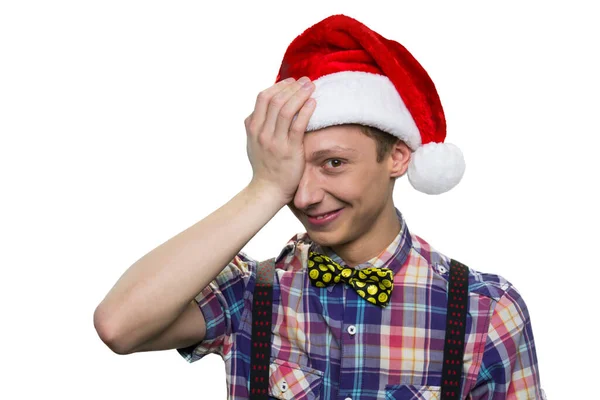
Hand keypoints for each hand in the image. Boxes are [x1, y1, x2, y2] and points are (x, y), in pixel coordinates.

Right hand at [245, 76, 315, 204]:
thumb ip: (256, 125)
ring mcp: (275, 141)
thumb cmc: (264, 166)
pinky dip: (306, 111)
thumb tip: (260, 109)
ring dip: (300, 94)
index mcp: (253, 128)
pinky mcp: (289, 150)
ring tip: (311, 87)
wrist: (267, 190)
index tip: (291, 82)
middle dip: (292, 86)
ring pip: (286, 109)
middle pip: (275, 100)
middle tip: (305, 81)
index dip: (279, 86)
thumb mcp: (253, 143)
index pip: (263, 97)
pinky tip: (313, 103)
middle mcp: (262, 132)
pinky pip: (298, 125)